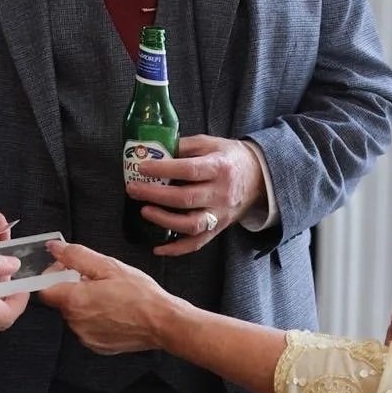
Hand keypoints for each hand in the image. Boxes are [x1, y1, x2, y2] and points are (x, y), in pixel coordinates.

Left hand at [37, 241, 180, 353]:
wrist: (162, 322)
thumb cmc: (140, 295)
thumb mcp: (108, 266)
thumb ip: (76, 255)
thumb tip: (54, 247)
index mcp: (75, 300)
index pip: (44, 288)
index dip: (53, 275)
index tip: (68, 269)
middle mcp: (75, 322)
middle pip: (61, 300)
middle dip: (73, 287)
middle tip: (96, 279)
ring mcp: (85, 336)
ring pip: (74, 314)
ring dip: (84, 303)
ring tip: (109, 295)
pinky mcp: (96, 345)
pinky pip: (86, 327)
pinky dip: (94, 318)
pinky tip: (113, 310)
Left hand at [126, 135, 265, 255]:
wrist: (258, 177)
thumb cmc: (228, 157)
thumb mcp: (209, 143)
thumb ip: (184, 146)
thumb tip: (155, 151)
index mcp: (219, 167)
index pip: (189, 170)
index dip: (164, 169)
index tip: (142, 168)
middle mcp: (221, 193)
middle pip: (186, 199)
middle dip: (155, 195)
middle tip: (133, 189)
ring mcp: (220, 214)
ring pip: (191, 224)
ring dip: (164, 220)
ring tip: (144, 211)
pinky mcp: (218, 228)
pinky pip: (197, 243)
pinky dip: (177, 249)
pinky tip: (158, 248)